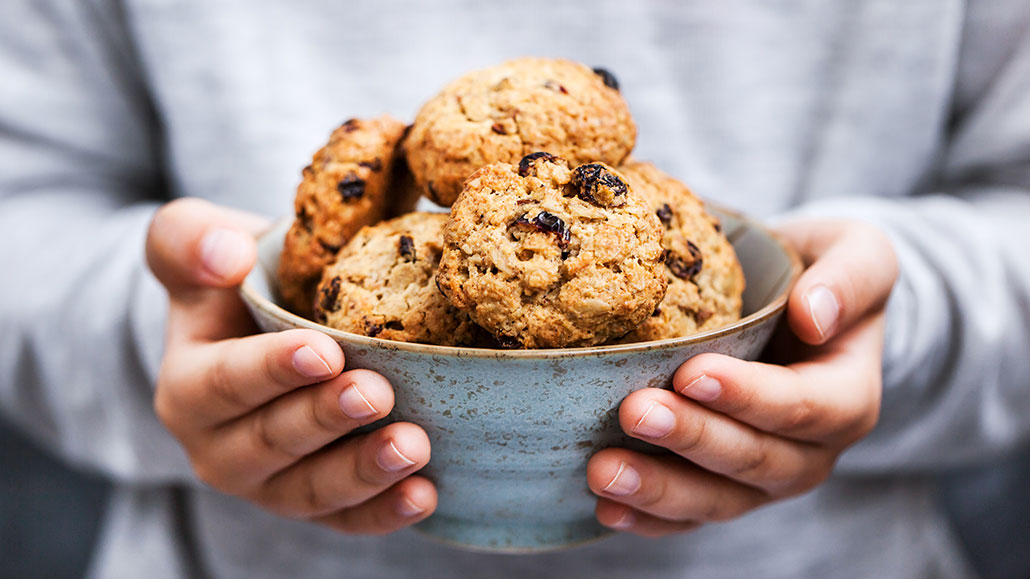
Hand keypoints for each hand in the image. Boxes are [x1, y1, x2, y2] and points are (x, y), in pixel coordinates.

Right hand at [147, 198, 435, 533]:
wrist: (259, 323)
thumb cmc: (236, 278)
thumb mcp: (196, 242)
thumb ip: (190, 239)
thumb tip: (227, 255)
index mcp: (188, 386)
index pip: (225, 383)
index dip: (273, 369)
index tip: (325, 351)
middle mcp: (220, 447)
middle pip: (273, 442)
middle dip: (327, 419)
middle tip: (378, 394)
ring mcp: (269, 483)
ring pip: (312, 489)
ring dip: (363, 471)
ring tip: (412, 446)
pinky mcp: (316, 504)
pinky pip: (346, 518)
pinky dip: (384, 512)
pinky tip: (423, 495)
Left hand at [587, 220, 896, 535]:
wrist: (793, 307)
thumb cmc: (819, 274)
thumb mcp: (858, 253)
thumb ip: (851, 276)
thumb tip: (815, 314)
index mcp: (848, 396)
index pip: (805, 407)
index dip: (750, 396)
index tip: (692, 372)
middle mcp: (810, 451)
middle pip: (756, 460)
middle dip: (692, 438)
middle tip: (635, 411)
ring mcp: (764, 480)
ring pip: (718, 500)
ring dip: (660, 490)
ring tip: (604, 470)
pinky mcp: (721, 490)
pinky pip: (688, 516)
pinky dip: (647, 518)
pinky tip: (605, 508)